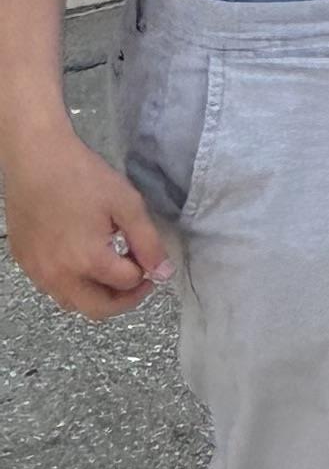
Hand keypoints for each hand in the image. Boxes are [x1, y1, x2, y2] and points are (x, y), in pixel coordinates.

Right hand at [4, 123, 173, 315]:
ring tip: (111, 269)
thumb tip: (163, 273)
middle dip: (125, 299)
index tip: (147, 256)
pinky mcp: (24, 262)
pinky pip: (51, 288)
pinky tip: (82, 260)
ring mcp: (38, 271)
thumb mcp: (127, 205)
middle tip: (138, 278)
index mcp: (89, 260)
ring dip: (97, 295)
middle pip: (98, 309)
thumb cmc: (82, 177)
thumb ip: (148, 243)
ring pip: (72, 303)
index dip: (144, 272)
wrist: (36, 159)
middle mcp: (59, 274)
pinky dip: (72, 284)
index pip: (127, 284)